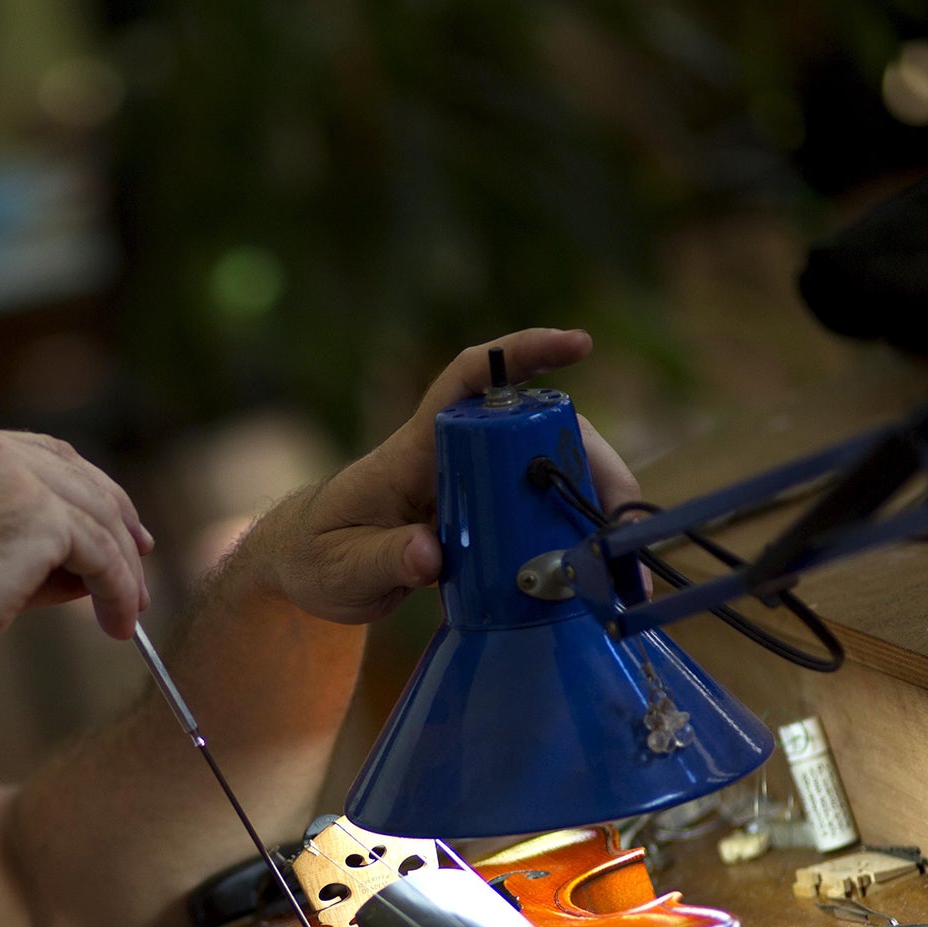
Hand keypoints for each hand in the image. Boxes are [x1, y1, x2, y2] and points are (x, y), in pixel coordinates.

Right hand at [0, 412, 152, 678]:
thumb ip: (22, 540)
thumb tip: (94, 559)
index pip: (40, 455)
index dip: (84, 491)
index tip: (115, 527)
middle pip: (76, 473)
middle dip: (116, 521)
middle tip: (140, 563)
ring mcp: (7, 469)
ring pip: (96, 513)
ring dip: (121, 566)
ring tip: (129, 611)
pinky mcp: (37, 512)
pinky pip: (101, 551)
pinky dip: (119, 588)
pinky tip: (117, 622)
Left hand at [249, 328, 640, 623]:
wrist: (305, 571)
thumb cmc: (315, 557)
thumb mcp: (340, 569)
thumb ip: (384, 561)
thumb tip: (429, 553)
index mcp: (414, 450)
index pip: (469, 379)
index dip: (519, 354)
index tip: (576, 344)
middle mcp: (452, 457)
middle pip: (535, 434)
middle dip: (590, 463)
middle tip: (622, 522)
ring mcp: (471, 487)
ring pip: (547, 474)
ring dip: (590, 509)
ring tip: (619, 566)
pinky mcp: (481, 520)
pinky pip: (537, 516)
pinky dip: (571, 540)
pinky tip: (596, 582)